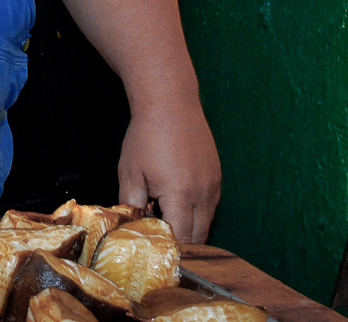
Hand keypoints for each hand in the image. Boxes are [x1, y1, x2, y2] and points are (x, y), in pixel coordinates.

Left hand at [117, 97, 220, 243]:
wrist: (170, 102)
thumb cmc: (146, 135)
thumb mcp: (130, 172)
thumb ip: (131, 205)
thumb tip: (132, 226)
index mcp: (181, 195)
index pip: (181, 240)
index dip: (166, 245)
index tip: (152, 243)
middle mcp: (203, 194)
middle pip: (198, 237)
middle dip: (179, 240)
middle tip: (157, 231)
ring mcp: (213, 185)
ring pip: (206, 223)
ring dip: (189, 226)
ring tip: (164, 211)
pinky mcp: (217, 176)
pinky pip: (210, 205)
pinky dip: (196, 211)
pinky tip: (177, 197)